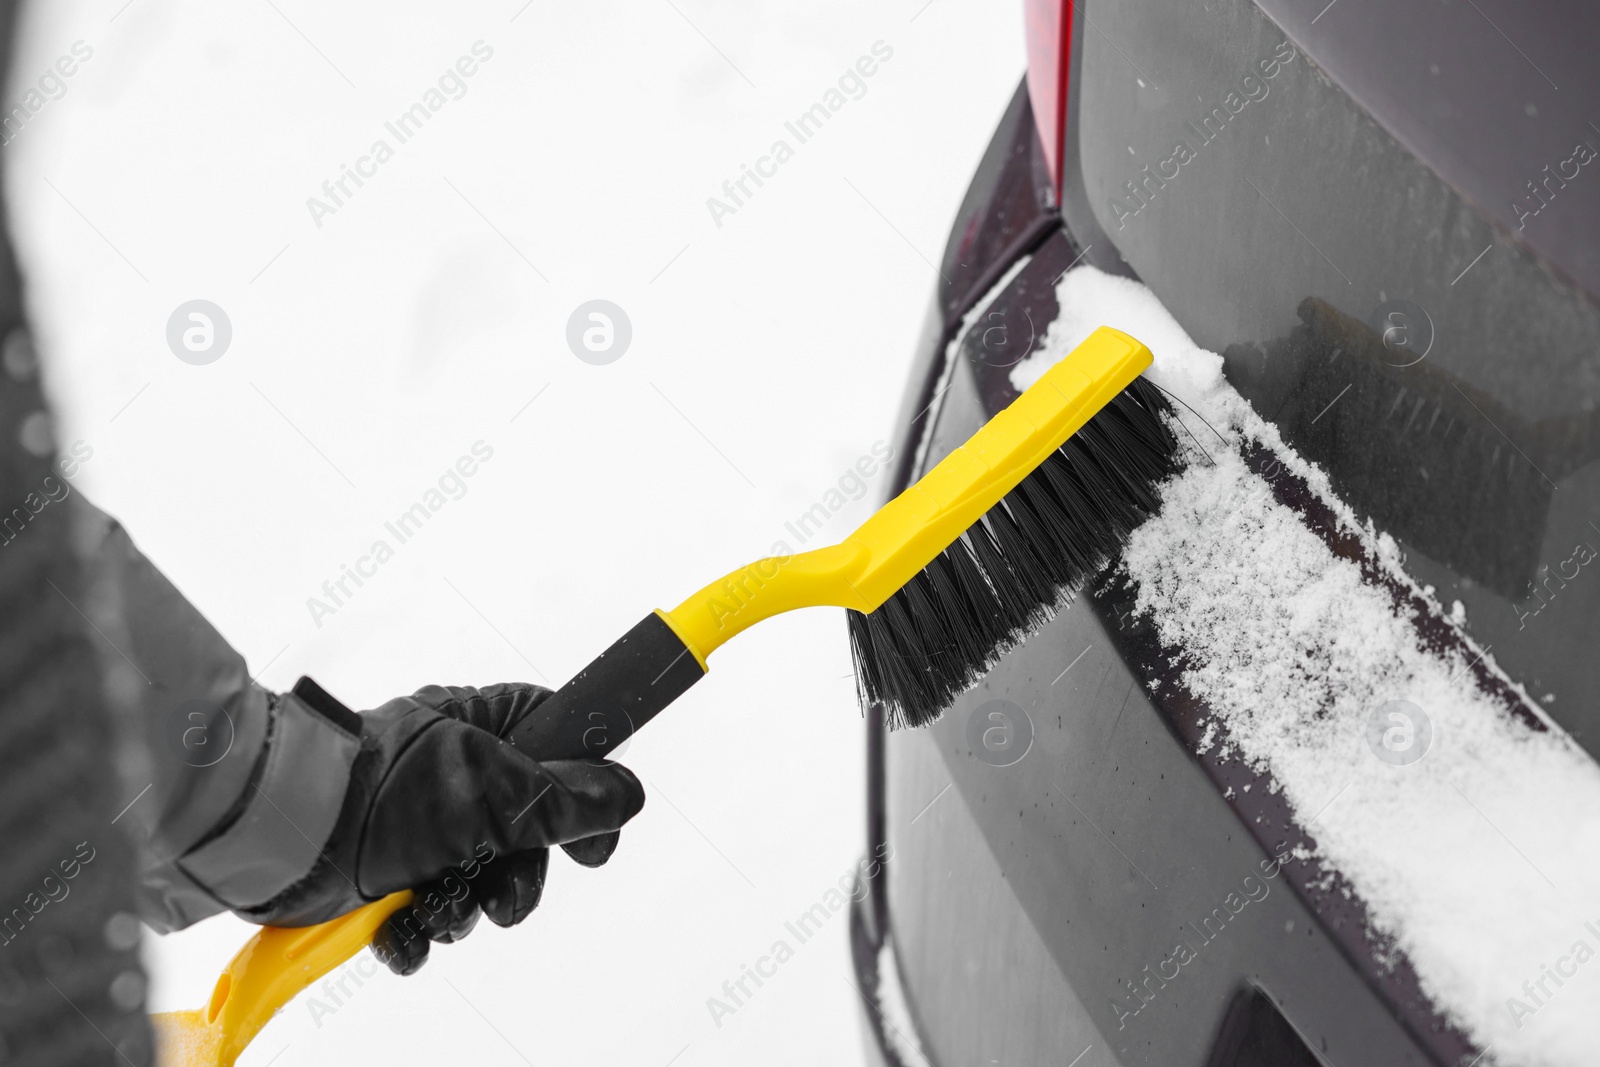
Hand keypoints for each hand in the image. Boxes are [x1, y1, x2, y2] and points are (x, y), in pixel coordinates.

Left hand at [239, 683, 643, 974]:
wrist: (280, 834)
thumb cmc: (385, 792)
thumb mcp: (495, 792)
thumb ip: (568, 801)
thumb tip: (626, 794)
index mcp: (479, 726)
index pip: (556, 739)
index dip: (584, 790)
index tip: (592, 841)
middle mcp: (451, 773)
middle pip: (526, 831)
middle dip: (516, 877)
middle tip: (503, 896)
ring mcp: (415, 825)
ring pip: (478, 879)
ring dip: (463, 908)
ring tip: (434, 905)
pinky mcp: (378, 874)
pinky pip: (425, 914)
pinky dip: (417, 933)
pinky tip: (401, 929)